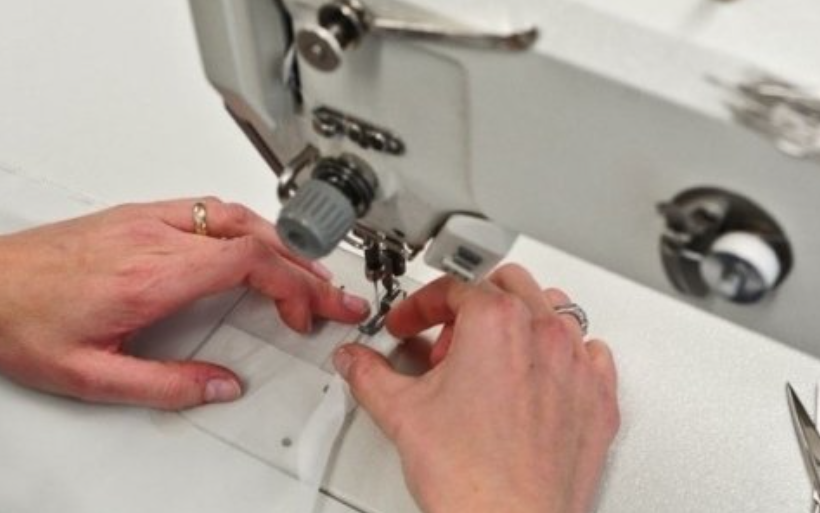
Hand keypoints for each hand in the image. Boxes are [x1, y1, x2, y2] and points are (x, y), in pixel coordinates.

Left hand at [0, 198, 369, 409]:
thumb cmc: (22, 321)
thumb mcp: (93, 375)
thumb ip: (167, 385)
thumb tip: (222, 386)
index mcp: (152, 275)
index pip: (249, 261)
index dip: (294, 284)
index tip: (310, 312)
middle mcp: (155, 237)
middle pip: (256, 237)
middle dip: (306, 267)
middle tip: (333, 296)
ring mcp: (147, 219)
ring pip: (237, 216)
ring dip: (281, 245)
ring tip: (304, 274)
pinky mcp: (136, 215)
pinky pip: (211, 211)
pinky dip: (248, 230)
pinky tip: (254, 246)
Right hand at [333, 264, 618, 512]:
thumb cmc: (470, 477)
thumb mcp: (401, 412)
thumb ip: (369, 374)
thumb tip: (354, 360)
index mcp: (495, 322)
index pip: (453, 289)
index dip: (420, 306)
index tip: (409, 324)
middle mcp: (542, 334)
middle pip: (506, 285)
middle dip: (469, 306)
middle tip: (445, 343)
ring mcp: (577, 365)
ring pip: (553, 311)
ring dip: (518, 322)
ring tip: (489, 356)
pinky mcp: (598, 398)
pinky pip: (590, 354)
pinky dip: (564, 355)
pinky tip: (539, 377)